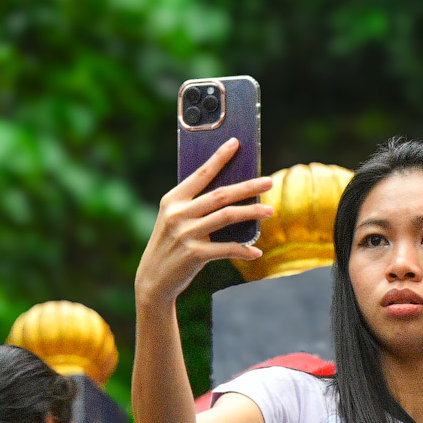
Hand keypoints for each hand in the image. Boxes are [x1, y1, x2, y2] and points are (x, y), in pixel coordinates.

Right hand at [134, 139, 272, 308]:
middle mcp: (178, 214)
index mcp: (172, 200)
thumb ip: (196, 206)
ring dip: (252, 213)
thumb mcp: (175, 220)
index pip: (201, 173)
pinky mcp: (194, 255)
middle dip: (247, 186)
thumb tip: (234, 193)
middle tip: (269, 181)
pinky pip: (227, 248)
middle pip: (220, 194)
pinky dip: (244, 250)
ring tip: (270, 210)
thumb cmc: (171, 244)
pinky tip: (256, 251)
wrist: (153, 279)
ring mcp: (186, 234)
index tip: (236, 143)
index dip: (219, 157)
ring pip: (227, 216)